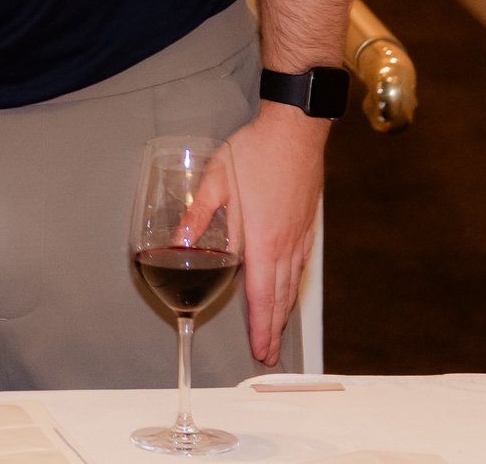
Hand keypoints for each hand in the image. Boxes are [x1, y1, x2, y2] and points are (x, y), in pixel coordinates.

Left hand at [189, 105, 326, 365]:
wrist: (295, 130)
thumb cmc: (256, 153)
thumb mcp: (217, 180)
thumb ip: (197, 214)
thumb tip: (179, 242)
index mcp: (264, 240)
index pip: (260, 295)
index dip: (259, 326)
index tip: (260, 349)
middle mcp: (286, 245)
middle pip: (280, 297)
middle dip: (273, 329)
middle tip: (269, 354)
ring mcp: (300, 236)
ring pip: (292, 284)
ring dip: (284, 311)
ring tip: (277, 332)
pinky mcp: (306, 225)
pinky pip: (300, 266)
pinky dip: (293, 287)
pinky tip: (289, 291)